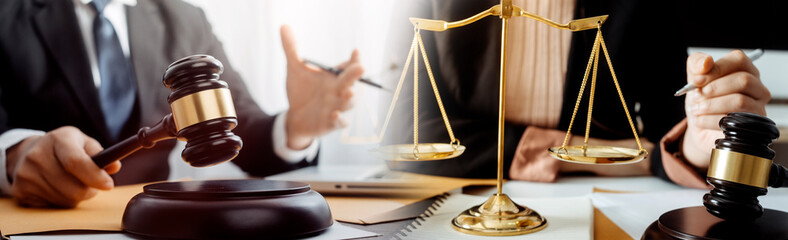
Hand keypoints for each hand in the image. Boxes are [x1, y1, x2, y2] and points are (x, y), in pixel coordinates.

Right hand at [6, 126, 119, 207]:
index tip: (108, 185)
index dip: (95, 176)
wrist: (28, 152)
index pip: (76, 162)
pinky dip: (61, 201)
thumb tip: (114, 166)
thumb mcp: (83, 143)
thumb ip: (101, 154)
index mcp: (58, 139)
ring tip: (72, 184)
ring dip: (76, 197)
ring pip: (65, 200)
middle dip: (90, 190)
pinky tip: (57, 188)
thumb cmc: (64, 148)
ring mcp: (26, 174)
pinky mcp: (20, 190)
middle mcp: (38, 155)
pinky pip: (52, 206)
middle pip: (74, 187)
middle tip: (91, 184)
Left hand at [279, 25, 363, 149]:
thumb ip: (292, 49)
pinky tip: (335, 114)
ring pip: (348, 103)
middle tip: (360, 67)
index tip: (356, 51)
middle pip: (351, 82)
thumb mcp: (295, 69)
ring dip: (350, 99)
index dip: (354, 59)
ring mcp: (337, 107)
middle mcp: (339, 91)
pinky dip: (339, 120)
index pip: (348, 66)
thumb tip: (283, 26)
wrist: (294, 117)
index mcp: (334, 77)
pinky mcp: (331, 123)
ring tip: (349, 92)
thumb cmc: (301, 91)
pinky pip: (339, 123)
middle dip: (356, 75)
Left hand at [682, 50, 769, 168]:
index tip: (697, 80)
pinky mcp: (752, 126)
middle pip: (743, 80)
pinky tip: (699, 120)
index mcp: (745, 71)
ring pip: (740, 101)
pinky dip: (710, 120)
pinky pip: (734, 121)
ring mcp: (758, 108)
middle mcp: (757, 88)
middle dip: (714, 88)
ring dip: (710, 105)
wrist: (700, 126)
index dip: (717, 68)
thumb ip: (697, 63)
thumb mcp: (695, 78)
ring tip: (696, 109)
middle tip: (696, 96)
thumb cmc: (703, 99)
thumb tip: (706, 62)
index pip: (739, 60)